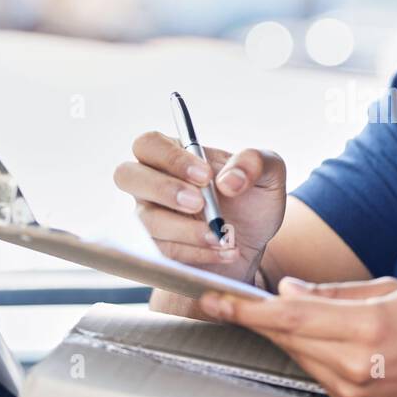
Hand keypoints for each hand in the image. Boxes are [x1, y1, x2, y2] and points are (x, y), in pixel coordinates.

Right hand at [114, 130, 286, 284]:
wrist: (252, 244)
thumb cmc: (253, 199)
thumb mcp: (269, 174)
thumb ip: (255, 163)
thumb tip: (229, 180)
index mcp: (174, 154)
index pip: (150, 144)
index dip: (171, 158)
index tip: (205, 175)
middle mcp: (153, 183)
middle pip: (127, 175)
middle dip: (164, 189)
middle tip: (199, 203)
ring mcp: (150, 217)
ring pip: (147, 220)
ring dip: (185, 229)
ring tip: (220, 236)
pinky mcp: (157, 249)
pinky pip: (162, 252)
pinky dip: (196, 253)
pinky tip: (224, 251)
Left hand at [197, 276, 396, 396]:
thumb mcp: (393, 291)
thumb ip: (336, 292)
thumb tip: (290, 290)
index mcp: (368, 329)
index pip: (291, 316)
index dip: (247, 309)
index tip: (216, 300)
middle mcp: (356, 366)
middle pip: (287, 338)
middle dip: (252, 319)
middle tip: (221, 303)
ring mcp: (354, 393)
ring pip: (298, 358)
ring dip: (280, 336)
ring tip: (265, 315)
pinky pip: (317, 377)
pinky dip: (307, 355)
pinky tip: (307, 340)